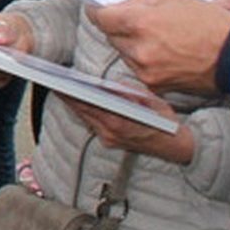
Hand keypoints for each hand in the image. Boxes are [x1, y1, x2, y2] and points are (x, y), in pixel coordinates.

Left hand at [60, 95, 194, 164]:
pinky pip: (92, 124)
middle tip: (52, 81)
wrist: (176, 148)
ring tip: (61, 87)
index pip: (90, 106)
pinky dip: (84, 112)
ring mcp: (109, 140)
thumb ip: (132, 92)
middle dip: (68, 96)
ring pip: (85, 119)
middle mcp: (111, 134)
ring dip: (74, 104)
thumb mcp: (153, 102)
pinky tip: (77, 100)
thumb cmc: (166, 122)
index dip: (72, 95)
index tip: (59, 83)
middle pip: (83, 112)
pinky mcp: (109, 143)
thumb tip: (112, 84)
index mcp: (121, 123)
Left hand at [87, 0, 229, 96]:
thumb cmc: (211, 24)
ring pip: (125, 54)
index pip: (101, 17)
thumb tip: (119, 6)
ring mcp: (145, 69)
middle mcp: (139, 48)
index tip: (97, 9)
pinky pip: (139, 70)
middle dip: (120, 28)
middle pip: (112, 36)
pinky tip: (165, 54)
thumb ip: (140, 2)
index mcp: (140, 23)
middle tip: (137, 22)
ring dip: (133, 46)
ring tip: (159, 39)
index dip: (98, 11)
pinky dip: (146, 62)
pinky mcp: (154, 85)